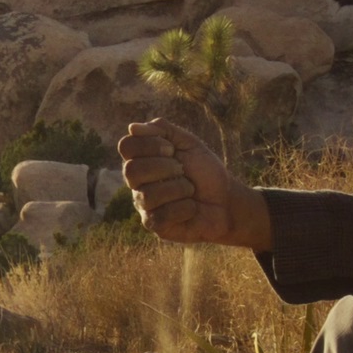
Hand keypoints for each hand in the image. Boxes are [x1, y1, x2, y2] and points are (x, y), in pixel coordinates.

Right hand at [118, 119, 272, 248]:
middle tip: (183, 170)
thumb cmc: (205, 172)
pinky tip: (192, 207)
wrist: (226, 200)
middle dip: (164, 167)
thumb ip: (163, 130)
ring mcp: (145, 206)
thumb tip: (133, 127)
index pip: (126, 146)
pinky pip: (161, 216)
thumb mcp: (189, 143)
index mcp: (142, 160)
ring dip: (178, 188)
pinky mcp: (156, 225)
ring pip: (147, 195)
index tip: (171, 149)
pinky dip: (185, 208)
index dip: (149, 144)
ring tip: (190, 190)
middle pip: (131, 170)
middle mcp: (137, 183)